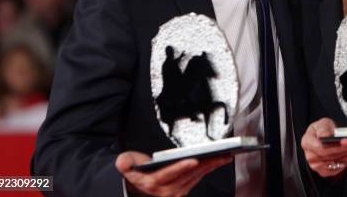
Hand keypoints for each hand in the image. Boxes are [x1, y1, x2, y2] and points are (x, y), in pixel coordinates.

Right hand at [116, 150, 231, 196]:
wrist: (136, 188)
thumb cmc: (135, 173)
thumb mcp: (126, 165)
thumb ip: (125, 162)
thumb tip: (122, 162)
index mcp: (153, 183)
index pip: (169, 175)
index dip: (181, 167)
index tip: (193, 161)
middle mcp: (166, 190)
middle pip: (189, 175)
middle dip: (205, 164)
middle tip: (220, 155)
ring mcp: (176, 191)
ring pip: (196, 177)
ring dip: (210, 167)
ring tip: (223, 156)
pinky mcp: (184, 190)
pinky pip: (198, 179)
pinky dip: (207, 170)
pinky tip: (216, 162)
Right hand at [301, 118, 346, 177]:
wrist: (328, 136)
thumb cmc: (324, 129)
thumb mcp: (324, 123)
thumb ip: (324, 129)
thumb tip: (324, 135)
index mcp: (306, 141)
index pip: (319, 148)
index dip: (332, 147)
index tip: (342, 143)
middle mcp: (309, 155)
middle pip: (325, 157)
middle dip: (339, 152)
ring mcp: (315, 164)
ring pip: (330, 165)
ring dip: (341, 158)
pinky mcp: (322, 171)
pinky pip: (333, 171)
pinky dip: (341, 165)